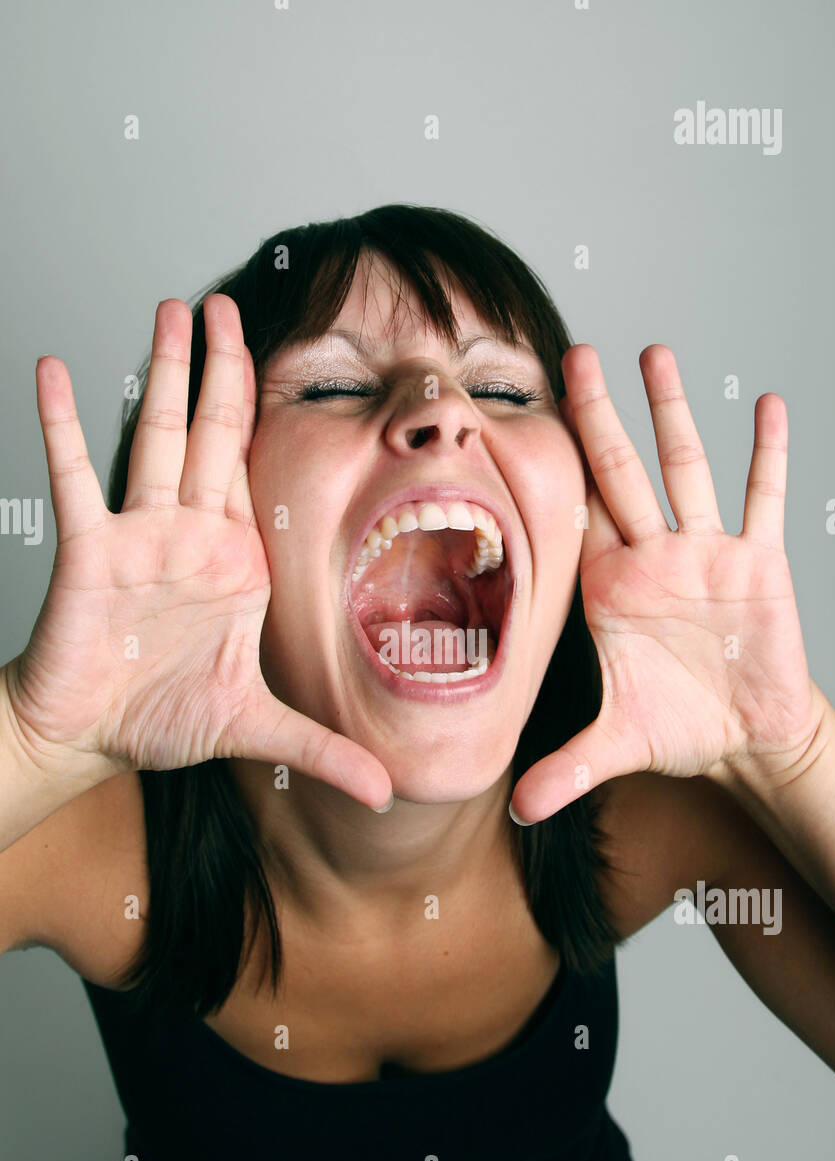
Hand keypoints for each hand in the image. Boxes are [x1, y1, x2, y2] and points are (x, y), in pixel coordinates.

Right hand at [8, 295, 392, 810]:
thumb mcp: (256, 728)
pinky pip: (78, 480)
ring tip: (172, 311)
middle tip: (229, 303)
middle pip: (212, 435)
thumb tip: (389, 794)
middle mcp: (192, 536)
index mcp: (236, 562)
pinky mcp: (90, 553)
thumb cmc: (161, 719)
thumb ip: (323, 751)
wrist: (90, 738)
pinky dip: (64, 426)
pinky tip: (57, 370)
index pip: (258, 474)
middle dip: (222, 369)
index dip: (271, 418)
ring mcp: (140, 537)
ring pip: (156, 439)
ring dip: (164, 375)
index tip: (291, 362)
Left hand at [510, 344, 818, 824]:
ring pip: (686, 469)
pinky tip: (768, 407)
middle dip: (599, 416)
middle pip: (620, 473)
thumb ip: (566, 769)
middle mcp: (652, 556)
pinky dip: (768, 457)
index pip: (573, 515)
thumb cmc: (679, 728)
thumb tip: (515, 812)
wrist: (747, 739)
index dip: (550, 469)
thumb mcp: (617, 744)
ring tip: (655, 355)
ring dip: (672, 413)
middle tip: (574, 355)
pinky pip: (763, 499)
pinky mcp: (759, 562)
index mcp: (608, 587)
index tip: (519, 416)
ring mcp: (706, 552)